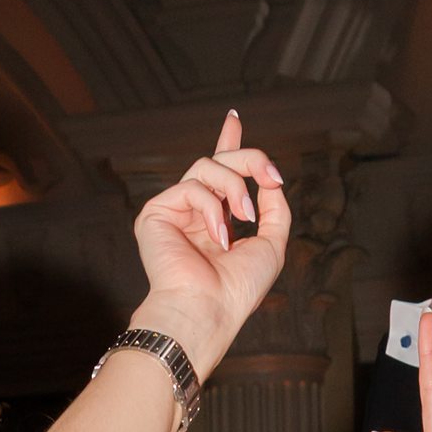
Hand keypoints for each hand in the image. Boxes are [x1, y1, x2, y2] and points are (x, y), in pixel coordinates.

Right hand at [131, 110, 289, 360]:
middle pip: (220, 161)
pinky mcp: (155, 213)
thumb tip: (271, 180)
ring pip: (207, 167)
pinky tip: (220, 237)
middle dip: (249, 161)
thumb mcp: (272, 245)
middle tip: (272, 176)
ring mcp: (174, 212)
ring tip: (245, 217)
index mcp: (216, 221)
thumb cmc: (237, 291)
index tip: (234, 118)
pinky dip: (213, 208)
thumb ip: (275, 210)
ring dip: (235, 186)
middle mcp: (193, 213)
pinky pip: (191, 187)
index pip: (222, 174)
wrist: (206, 313)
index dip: (230, 144)